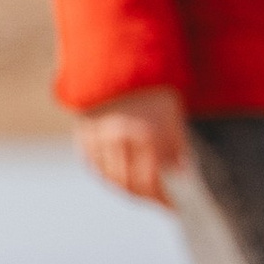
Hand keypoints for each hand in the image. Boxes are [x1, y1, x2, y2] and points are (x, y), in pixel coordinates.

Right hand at [76, 86, 188, 204]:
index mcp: (145, 135)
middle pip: (129, 185)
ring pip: (109, 178)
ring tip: (143, 193)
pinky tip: (119, 179)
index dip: (164, 200)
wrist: (118, 56)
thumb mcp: (173, 114)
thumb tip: (180, 175)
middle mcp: (118, 139)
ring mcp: (97, 137)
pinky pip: (93, 164)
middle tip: (161, 202)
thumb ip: (177, 147)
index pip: (152, 182)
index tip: (175, 207)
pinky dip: (106, 175)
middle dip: (147, 198)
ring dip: (127, 190)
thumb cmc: (153, 85)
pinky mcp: (83, 132)